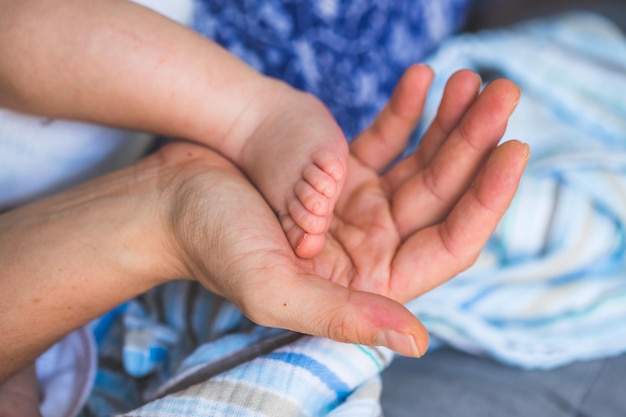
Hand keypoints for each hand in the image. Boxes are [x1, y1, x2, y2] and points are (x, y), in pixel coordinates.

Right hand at [169, 65, 528, 356]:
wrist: (168, 201)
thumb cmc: (211, 245)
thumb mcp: (273, 289)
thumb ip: (344, 316)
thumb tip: (420, 341)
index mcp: (367, 281)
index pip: (448, 243)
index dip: (487, 199)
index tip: (513, 148)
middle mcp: (372, 245)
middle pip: (442, 194)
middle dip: (475, 143)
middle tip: (502, 91)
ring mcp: (358, 206)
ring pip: (421, 162)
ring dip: (450, 122)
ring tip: (473, 79)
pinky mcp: (339, 174)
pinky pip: (385, 140)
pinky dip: (406, 111)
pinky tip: (423, 79)